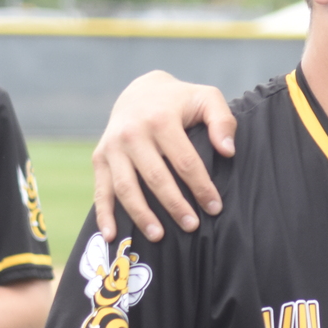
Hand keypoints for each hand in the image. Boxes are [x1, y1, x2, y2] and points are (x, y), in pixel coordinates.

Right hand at [92, 71, 236, 241]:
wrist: (140, 91)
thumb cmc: (181, 101)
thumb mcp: (207, 98)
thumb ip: (222, 122)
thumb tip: (228, 151)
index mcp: (160, 119)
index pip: (185, 161)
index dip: (201, 187)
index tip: (215, 207)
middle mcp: (132, 134)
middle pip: (156, 178)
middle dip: (175, 205)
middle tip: (191, 226)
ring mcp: (112, 147)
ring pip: (126, 187)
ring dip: (141, 215)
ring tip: (159, 236)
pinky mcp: (99, 157)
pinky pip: (100, 190)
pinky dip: (104, 214)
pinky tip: (111, 235)